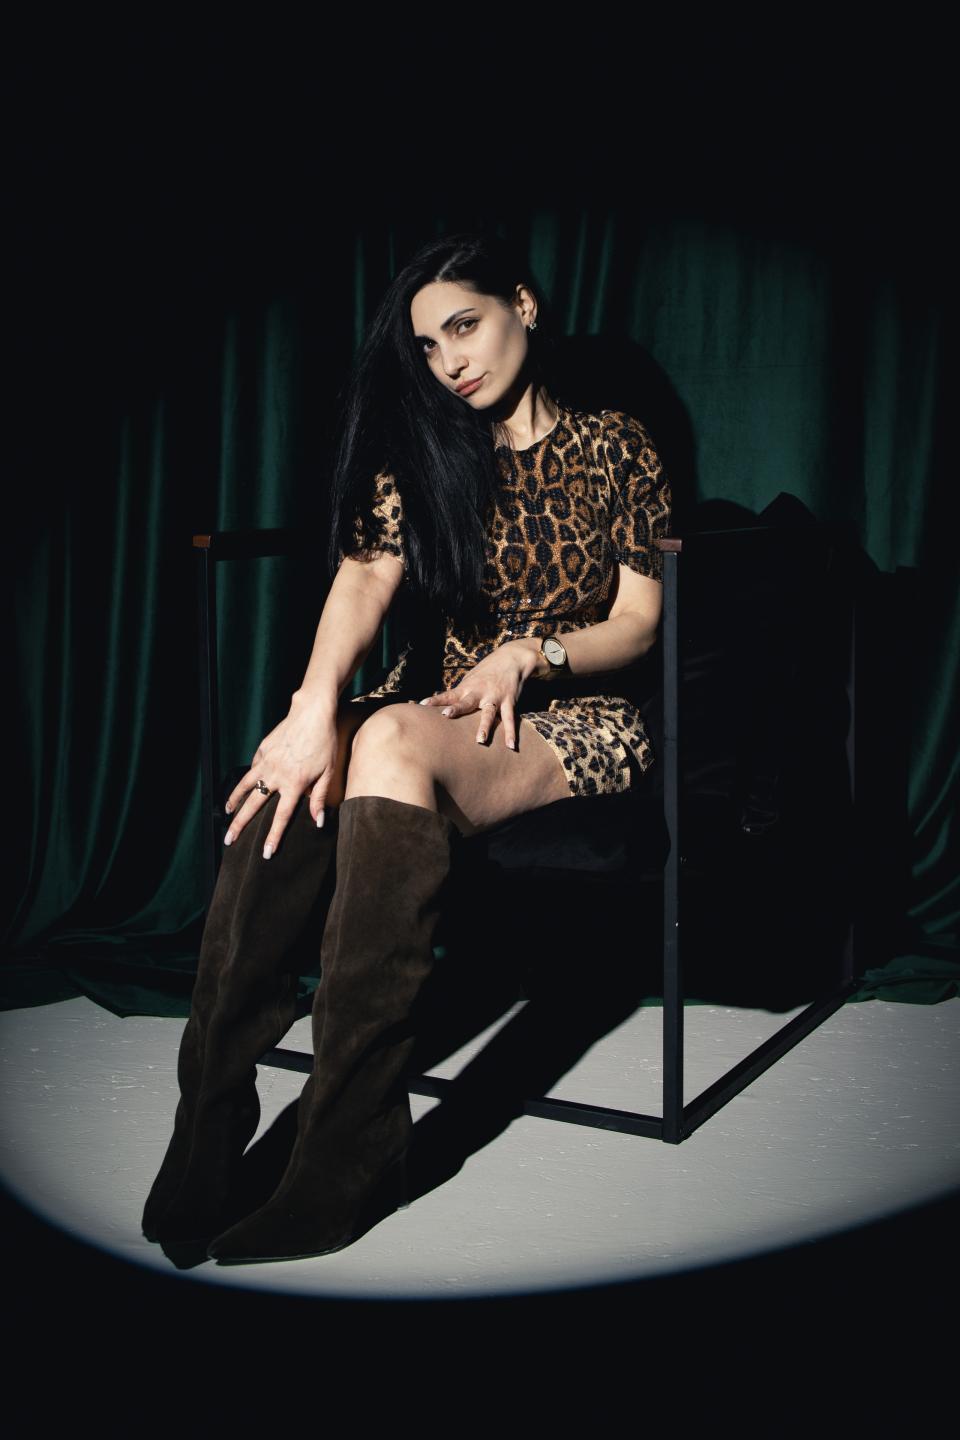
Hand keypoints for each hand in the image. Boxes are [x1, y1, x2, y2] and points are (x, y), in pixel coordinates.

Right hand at [222, 696, 338, 857]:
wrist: (312, 712)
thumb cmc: (325, 743)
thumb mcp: (328, 772)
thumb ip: (320, 798)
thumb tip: (318, 821)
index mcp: (295, 784)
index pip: (281, 817)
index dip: (273, 837)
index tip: (265, 853)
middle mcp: (277, 774)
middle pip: (254, 805)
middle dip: (240, 825)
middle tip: (229, 840)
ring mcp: (267, 761)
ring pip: (245, 786)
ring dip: (234, 801)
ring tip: (226, 814)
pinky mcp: (262, 749)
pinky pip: (252, 769)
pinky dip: (247, 780)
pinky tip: (244, 787)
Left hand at [418, 639, 540, 748]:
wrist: (511, 658)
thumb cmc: (487, 671)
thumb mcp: (471, 679)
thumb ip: (460, 693)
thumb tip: (444, 706)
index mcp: (467, 688)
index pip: (449, 695)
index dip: (436, 700)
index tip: (422, 704)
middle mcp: (479, 692)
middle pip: (466, 702)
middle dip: (457, 709)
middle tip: (446, 715)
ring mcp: (494, 697)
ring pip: (488, 713)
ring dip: (484, 726)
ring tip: (480, 740)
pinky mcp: (509, 701)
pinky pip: (510, 719)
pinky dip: (511, 733)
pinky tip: (510, 746)